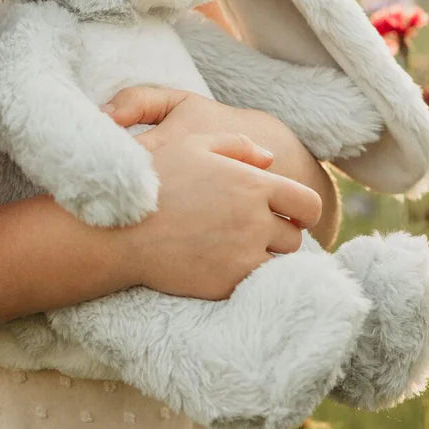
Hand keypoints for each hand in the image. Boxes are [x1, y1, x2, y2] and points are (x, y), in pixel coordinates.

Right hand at [100, 85, 324, 300]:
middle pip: (294, 237)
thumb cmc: (155, 178)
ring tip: (237, 248)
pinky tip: (224, 265)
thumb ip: (238, 145)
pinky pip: (254, 284)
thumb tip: (269, 160)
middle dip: (280, 233)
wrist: (120, 226)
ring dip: (265, 256)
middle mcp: (255, 221)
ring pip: (277, 263)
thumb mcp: (194, 144)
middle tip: (254, 231)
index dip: (303, 210)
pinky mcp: (226, 284)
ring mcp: (242, 256)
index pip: (308, 203)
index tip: (291, 214)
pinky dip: (245, 276)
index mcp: (253, 185)